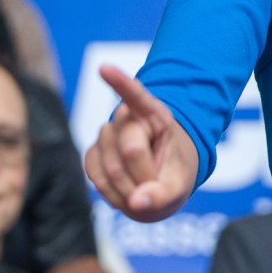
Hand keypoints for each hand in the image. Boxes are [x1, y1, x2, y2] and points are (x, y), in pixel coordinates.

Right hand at [84, 66, 198, 222]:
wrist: (156, 185)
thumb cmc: (172, 177)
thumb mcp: (179, 186)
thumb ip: (163, 196)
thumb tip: (138, 203)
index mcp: (157, 116)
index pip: (138, 96)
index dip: (120, 83)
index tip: (104, 68)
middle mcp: (129, 119)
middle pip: (131, 148)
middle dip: (144, 175)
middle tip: (155, 186)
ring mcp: (108, 135)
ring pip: (111, 165)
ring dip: (128, 187)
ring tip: (142, 188)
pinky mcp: (92, 153)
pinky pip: (95, 175)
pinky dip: (111, 192)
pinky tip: (124, 190)